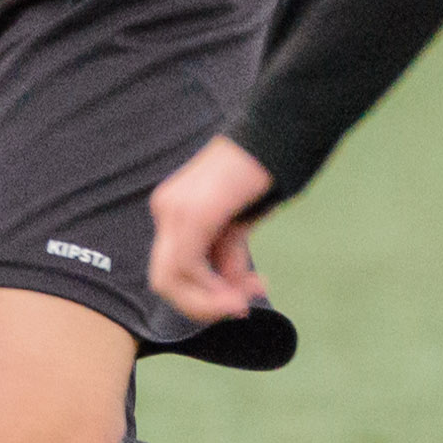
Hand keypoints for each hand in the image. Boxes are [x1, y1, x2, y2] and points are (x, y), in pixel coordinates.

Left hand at [148, 135, 280, 321]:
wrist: (278, 135)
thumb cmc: (263, 173)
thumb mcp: (240, 221)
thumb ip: (227, 254)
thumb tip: (228, 290)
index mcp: (173, 210)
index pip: (172, 271)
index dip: (203, 296)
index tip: (242, 300)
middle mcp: (166, 209)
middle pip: (165, 282)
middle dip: (203, 305)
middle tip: (242, 307)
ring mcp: (175, 211)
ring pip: (171, 281)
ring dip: (209, 302)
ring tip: (246, 300)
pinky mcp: (193, 214)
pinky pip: (188, 268)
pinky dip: (212, 289)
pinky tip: (241, 291)